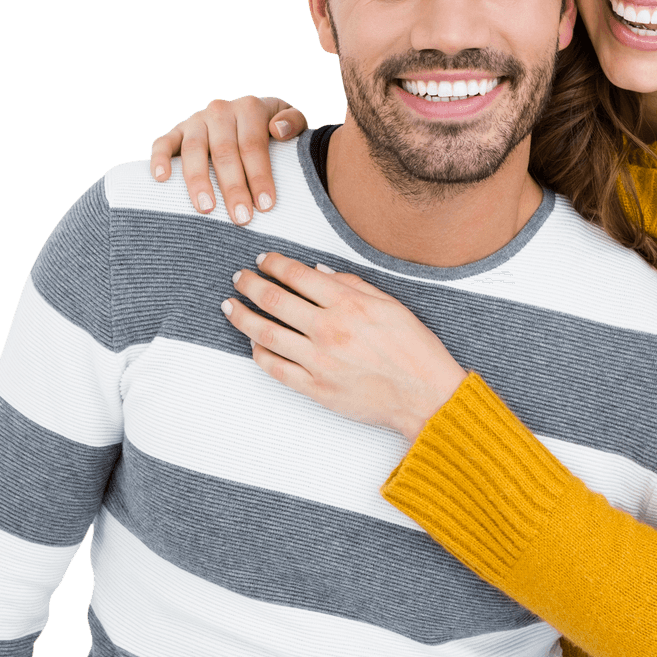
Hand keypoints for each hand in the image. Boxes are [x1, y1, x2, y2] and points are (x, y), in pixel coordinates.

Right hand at [149, 96, 308, 223]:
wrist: (250, 118)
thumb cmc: (275, 131)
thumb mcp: (293, 120)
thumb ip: (294, 122)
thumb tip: (278, 130)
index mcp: (249, 108)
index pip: (253, 145)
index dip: (259, 176)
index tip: (266, 205)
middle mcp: (220, 111)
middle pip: (224, 152)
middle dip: (233, 187)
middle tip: (241, 218)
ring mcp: (196, 121)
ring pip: (193, 150)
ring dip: (198, 181)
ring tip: (207, 210)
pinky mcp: (176, 131)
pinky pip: (163, 143)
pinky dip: (159, 159)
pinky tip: (161, 179)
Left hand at [221, 252, 467, 441]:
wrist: (425, 396)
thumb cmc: (414, 349)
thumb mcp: (390, 303)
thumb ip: (351, 283)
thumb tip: (316, 270)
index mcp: (348, 304)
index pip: (298, 275)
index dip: (275, 264)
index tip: (263, 260)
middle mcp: (329, 329)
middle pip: (274, 300)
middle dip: (250, 284)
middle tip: (239, 278)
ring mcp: (319, 361)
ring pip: (265, 333)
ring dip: (242, 316)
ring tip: (231, 306)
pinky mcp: (315, 388)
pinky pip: (275, 368)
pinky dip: (258, 353)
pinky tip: (252, 343)